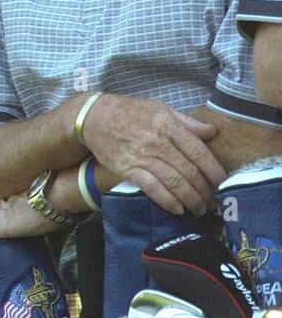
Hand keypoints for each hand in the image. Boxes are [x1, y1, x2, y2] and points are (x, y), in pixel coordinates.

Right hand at [80, 94, 223, 214]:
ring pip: (173, 182)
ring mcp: (142, 156)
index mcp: (168, 125)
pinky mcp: (128, 169)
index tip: (223, 183)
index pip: (198, 152)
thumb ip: (187, 122)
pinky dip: (167, 200)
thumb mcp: (160, 109)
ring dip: (190, 199)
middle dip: (204, 190)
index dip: (214, 170)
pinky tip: (177, 209)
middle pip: (188, 171)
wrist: (94, 117)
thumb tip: (212, 132)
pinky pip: (152, 188)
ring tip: (199, 209)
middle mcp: (157, 142)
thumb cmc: (130, 112)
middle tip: (213, 201)